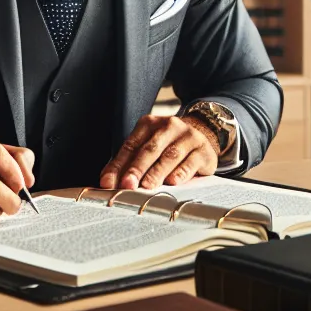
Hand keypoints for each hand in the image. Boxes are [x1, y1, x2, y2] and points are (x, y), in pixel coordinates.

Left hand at [99, 114, 218, 189]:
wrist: (203, 135)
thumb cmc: (168, 146)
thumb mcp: (148, 148)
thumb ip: (128, 163)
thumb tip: (107, 181)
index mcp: (149, 124)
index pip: (131, 146)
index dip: (118, 165)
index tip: (109, 182)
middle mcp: (169, 126)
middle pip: (150, 149)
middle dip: (137, 169)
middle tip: (128, 185)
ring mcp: (188, 137)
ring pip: (170, 155)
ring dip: (157, 172)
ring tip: (147, 186)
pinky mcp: (203, 151)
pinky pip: (191, 162)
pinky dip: (181, 173)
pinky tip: (173, 181)